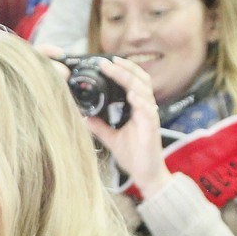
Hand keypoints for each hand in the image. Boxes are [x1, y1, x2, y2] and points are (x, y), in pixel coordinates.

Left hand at [82, 56, 169, 198]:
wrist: (146, 174)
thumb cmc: (134, 155)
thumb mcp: (111, 138)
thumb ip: (99, 126)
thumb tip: (84, 116)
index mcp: (137, 107)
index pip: (132, 81)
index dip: (121, 70)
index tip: (104, 62)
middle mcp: (145, 108)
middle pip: (140, 79)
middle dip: (124, 67)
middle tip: (108, 60)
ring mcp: (150, 116)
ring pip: (143, 89)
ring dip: (129, 78)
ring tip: (116, 69)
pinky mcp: (152, 127)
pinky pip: (148, 110)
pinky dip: (140, 100)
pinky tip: (132, 94)